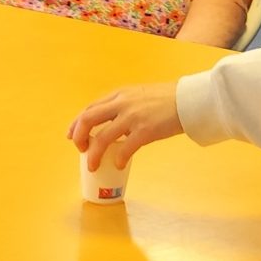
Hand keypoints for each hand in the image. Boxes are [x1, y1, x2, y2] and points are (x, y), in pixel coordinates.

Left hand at [69, 82, 183, 166]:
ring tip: (93, 165)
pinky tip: (120, 165)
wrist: (188, 100)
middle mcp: (122, 103)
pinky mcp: (145, 130)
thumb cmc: (167, 99)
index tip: (71, 136)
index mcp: (119, 95)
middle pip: (88, 120)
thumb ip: (124, 106)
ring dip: (94, 154)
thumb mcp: (139, 95)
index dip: (77, 124)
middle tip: (81, 150)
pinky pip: (125, 149)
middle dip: (79, 137)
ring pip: (102, 138)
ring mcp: (132, 117)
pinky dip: (119, 159)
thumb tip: (114, 124)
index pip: (90, 108)